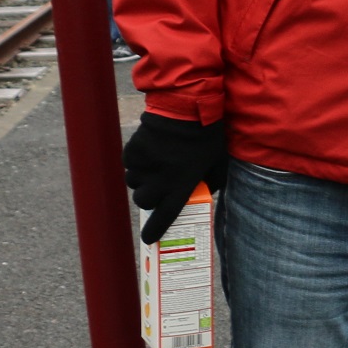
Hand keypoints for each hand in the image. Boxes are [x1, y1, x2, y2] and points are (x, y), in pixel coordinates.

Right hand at [123, 111, 229, 244]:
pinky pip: (130, 165)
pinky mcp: (132, 153)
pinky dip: (137, 163)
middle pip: (144, 201)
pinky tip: (151, 151)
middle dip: (150, 198)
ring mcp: (143, 167)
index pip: (165, 216)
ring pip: (134, 183)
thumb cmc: (206, 138)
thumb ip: (212, 184)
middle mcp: (159, 180)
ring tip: (158, 164)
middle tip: (160, 187)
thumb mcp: (218, 164)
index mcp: (181, 186)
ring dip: (143, 179)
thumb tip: (201, 195)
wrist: (186, 109)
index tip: (147, 239)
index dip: (155, 230)